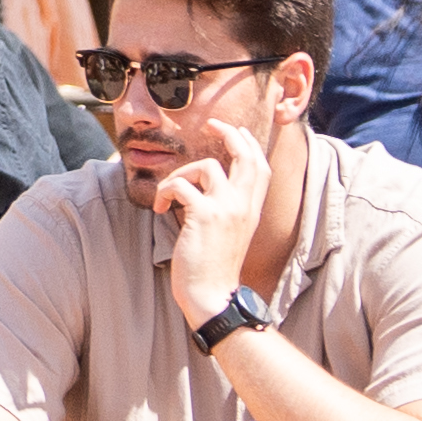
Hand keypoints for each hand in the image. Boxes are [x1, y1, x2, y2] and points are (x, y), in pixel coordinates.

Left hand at [146, 139, 256, 323]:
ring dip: (181, 173)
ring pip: (206, 166)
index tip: (235, 130)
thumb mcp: (229, 234)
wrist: (213, 297)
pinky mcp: (204, 215)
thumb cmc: (214, 269)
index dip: (250, 144)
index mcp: (250, 210)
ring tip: (169, 195)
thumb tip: (204, 190)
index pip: (260, 167)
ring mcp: (226, 209)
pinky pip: (180, 185)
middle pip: (245, 156)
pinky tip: (160, 207)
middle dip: (229, 133)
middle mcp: (243, 206)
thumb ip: (225, 210)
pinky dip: (165, 191)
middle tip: (211, 124)